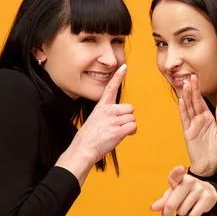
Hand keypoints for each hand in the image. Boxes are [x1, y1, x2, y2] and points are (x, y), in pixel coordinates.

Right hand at [57, 64, 136, 180]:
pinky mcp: (118, 130)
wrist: (83, 149)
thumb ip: (108, 114)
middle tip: (117, 127)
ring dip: (128, 127)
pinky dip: (131, 132)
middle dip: (127, 118)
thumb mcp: (95, 119)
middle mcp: (107, 111)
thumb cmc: (89, 137)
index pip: (110, 88)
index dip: (118, 76)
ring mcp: (113, 120)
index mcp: (101, 106)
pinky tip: (121, 136)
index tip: (124, 66)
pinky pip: (133, 127)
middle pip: (129, 108)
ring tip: (116, 133)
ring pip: (132, 118)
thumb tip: (122, 116)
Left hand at [150, 165, 216, 215]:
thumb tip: (153, 208)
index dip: (178, 171)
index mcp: (179, 177)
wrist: (207, 192)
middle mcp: (190, 181)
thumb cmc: (185, 192)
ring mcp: (200, 189)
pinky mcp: (207, 198)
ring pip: (182, 211)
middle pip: (172, 203)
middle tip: (167, 213)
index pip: (176, 174)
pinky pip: (192, 215)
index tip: (181, 169)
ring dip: (182, 213)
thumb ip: (163, 201)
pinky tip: (191, 212)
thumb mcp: (173, 194)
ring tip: (186, 206)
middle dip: (169, 211)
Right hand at [179, 75, 216, 176]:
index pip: (202, 101)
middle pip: (194, 101)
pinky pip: (185, 119)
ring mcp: (192, 125)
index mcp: (209, 118)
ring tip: (185, 85)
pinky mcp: (188, 132)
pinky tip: (182, 101)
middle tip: (190, 77)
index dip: (199, 90)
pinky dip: (183, 110)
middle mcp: (199, 120)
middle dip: (192, 89)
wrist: (210, 166)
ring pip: (188, 108)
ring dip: (187, 96)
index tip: (196, 78)